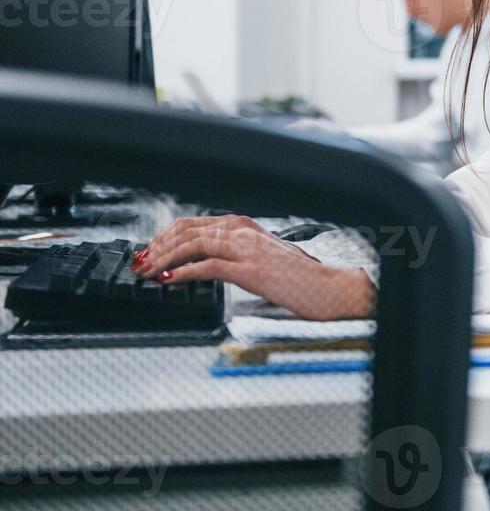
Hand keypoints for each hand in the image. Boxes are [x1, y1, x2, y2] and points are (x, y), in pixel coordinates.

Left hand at [133, 215, 375, 320]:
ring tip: (148, 272)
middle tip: (141, 262)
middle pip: (186, 231)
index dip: (164, 236)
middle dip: (157, 246)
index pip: (192, 223)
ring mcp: (246, 249)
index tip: (149, 251)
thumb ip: (235, 252)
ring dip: (163, 258)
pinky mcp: (250, 270)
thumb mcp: (263, 256)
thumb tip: (204, 261)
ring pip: (192, 245)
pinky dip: (183, 272)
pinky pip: (207, 266)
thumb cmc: (299, 276)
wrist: (327, 287)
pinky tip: (170, 279)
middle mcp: (243, 231)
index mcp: (244, 225)